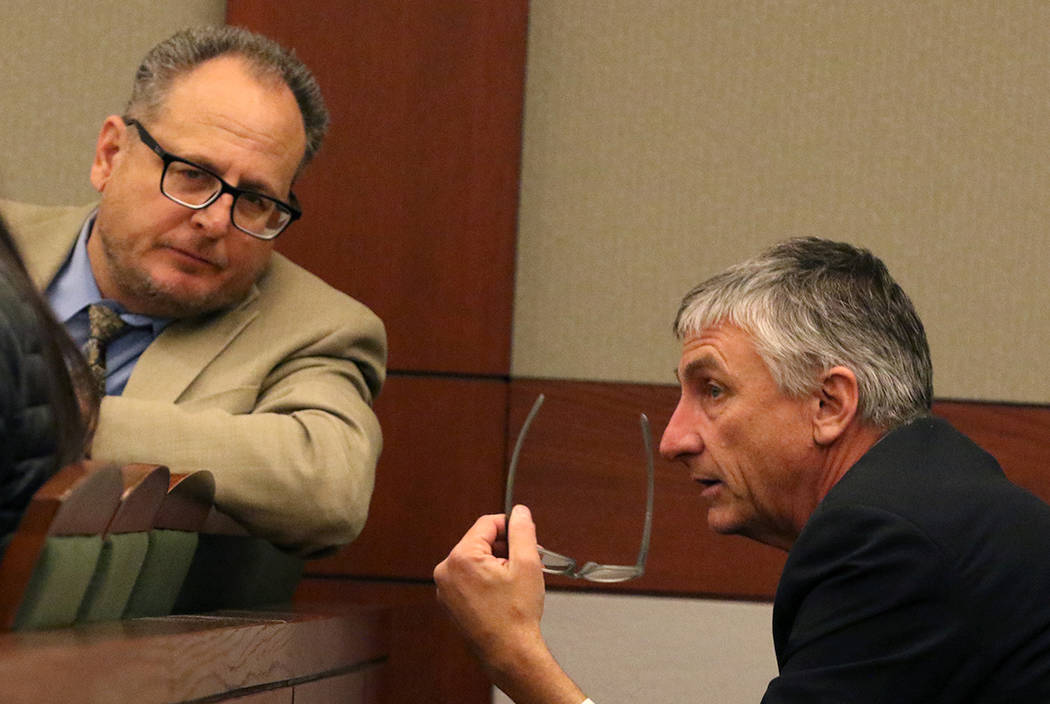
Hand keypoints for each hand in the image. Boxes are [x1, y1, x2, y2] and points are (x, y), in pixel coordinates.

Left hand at [435, 506, 585, 703]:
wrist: (509, 653)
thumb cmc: (516, 615)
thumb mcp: (527, 564)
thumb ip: (522, 531)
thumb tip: (519, 512)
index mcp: (461, 557)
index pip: (487, 524)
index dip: (510, 527)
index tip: (526, 537)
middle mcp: (446, 571)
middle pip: (480, 542)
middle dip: (504, 549)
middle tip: (525, 564)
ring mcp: (445, 589)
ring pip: (475, 560)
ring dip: (497, 564)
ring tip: (515, 582)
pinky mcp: (450, 602)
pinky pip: (469, 578)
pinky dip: (487, 579)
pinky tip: (503, 594)